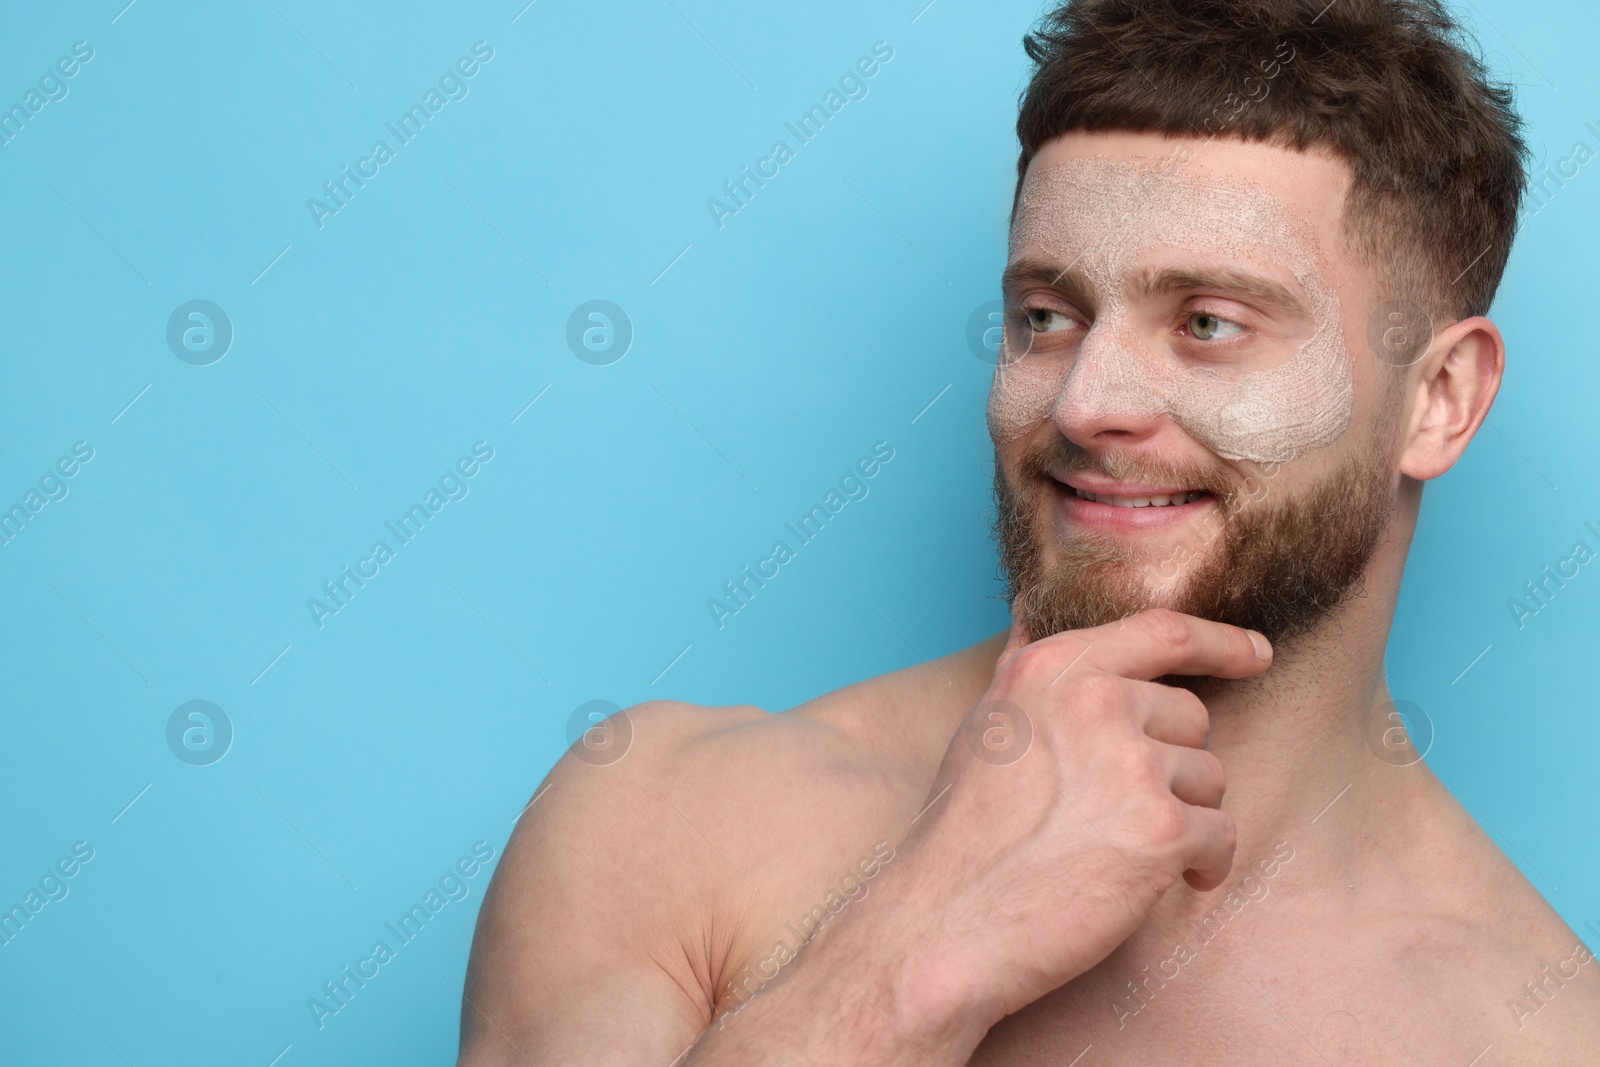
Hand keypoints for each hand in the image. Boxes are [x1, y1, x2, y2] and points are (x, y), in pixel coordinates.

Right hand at [888, 601, 1271, 1028]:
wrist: (943, 921)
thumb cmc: (962, 830)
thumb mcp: (985, 721)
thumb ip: (1024, 662)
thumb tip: (1032, 605)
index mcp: (1052, 668)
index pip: (1162, 631)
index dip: (1220, 641)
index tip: (1255, 652)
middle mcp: (1094, 702)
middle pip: (1190, 717)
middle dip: (1170, 766)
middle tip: (1116, 813)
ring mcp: (1130, 764)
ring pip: (1208, 779)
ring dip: (1183, 819)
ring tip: (1124, 851)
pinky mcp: (1159, 831)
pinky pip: (1220, 836)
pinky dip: (1202, 866)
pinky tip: (1162, 885)